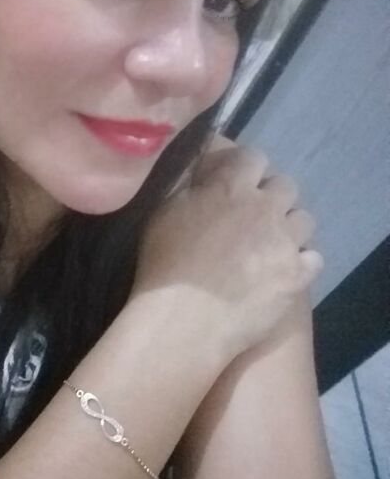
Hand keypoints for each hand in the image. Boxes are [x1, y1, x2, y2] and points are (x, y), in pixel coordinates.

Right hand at [129, 132, 323, 360]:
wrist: (183, 322)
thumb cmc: (164, 266)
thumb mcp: (165, 213)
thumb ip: (192, 188)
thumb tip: (207, 176)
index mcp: (230, 187)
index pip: (254, 157)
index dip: (246, 168)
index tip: (235, 181)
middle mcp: (265, 208)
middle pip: (286, 185)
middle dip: (271, 196)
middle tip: (253, 216)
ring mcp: (285, 242)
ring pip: (304, 219)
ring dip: (288, 227)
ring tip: (271, 244)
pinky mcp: (297, 276)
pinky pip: (313, 257)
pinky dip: (299, 262)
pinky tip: (282, 272)